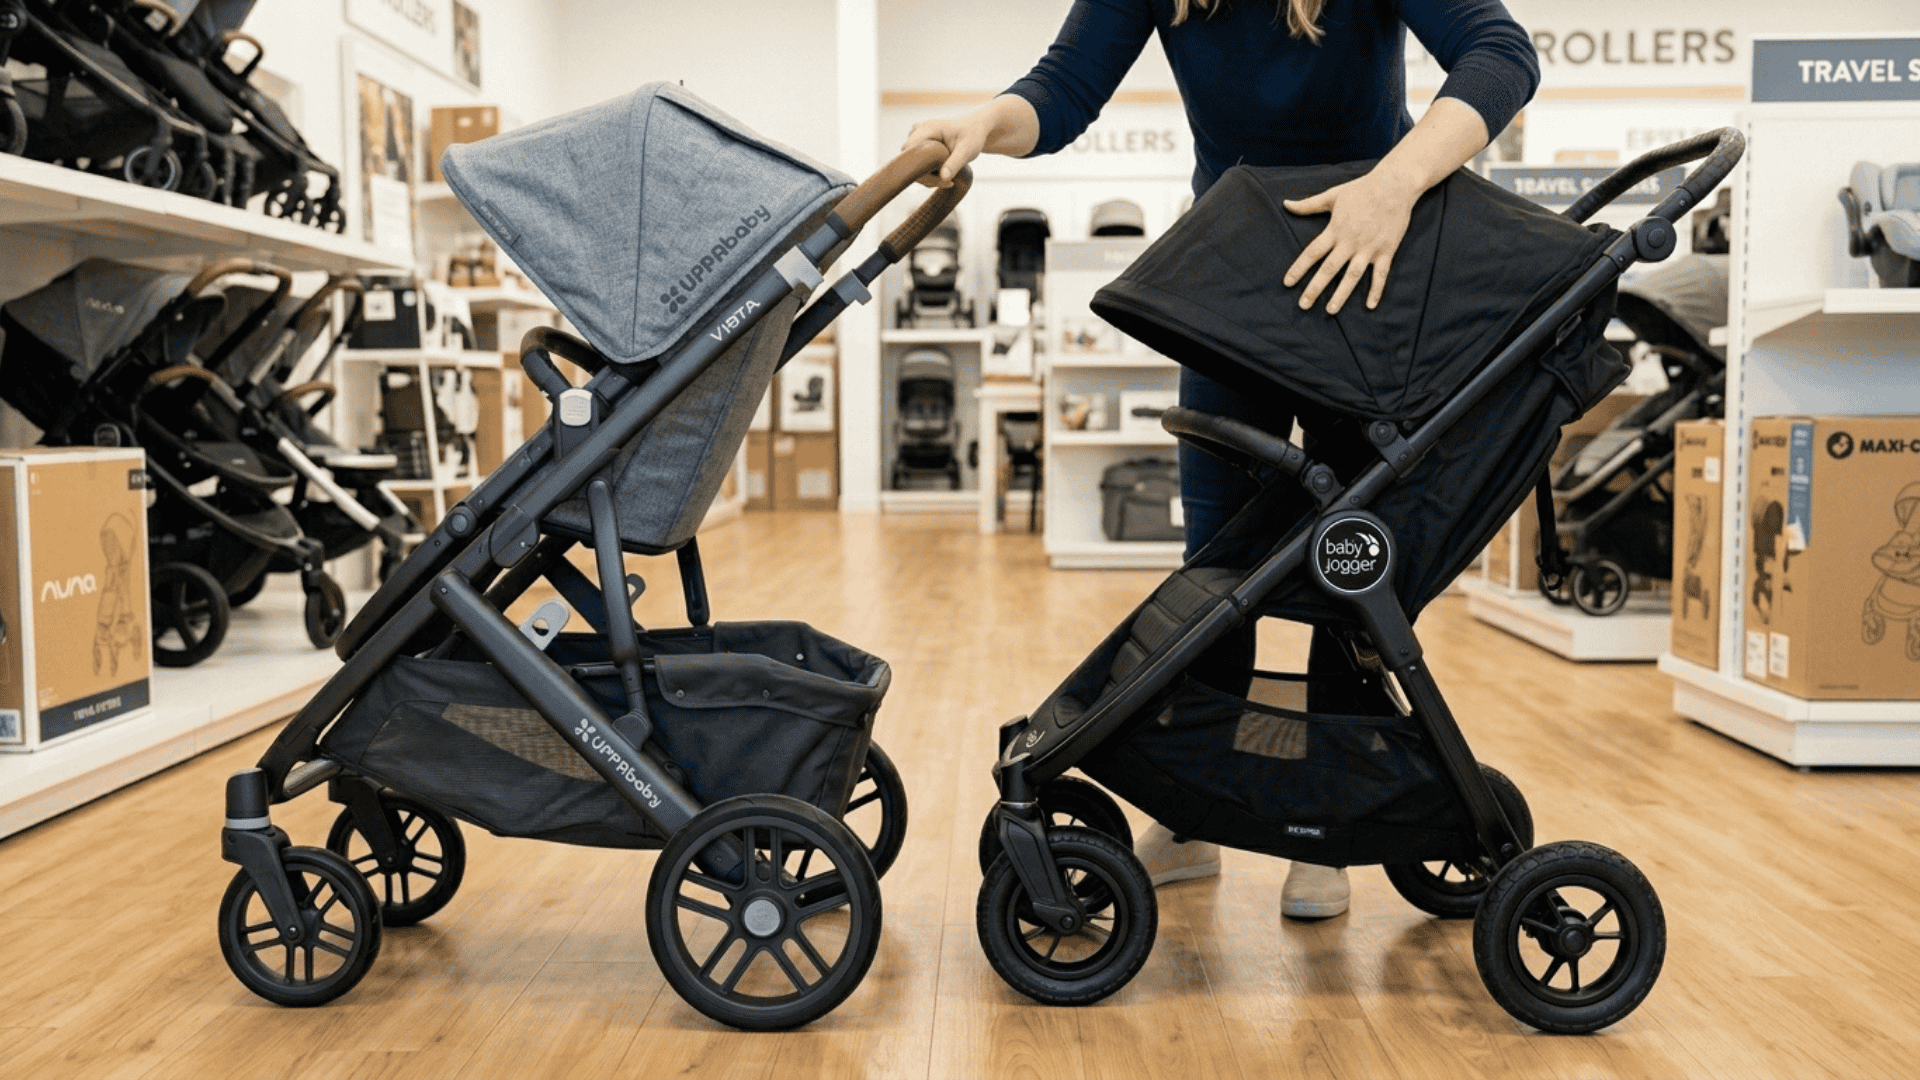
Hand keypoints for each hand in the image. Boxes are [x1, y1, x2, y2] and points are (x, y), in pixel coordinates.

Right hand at [902, 96, 1038, 187]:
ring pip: (912, 163)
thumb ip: (955, 163)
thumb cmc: (972, 135)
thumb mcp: (967, 149)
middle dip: (924, 174)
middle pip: (908, 158)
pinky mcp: (920, 145)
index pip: (908, 149)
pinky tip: (943, 176)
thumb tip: (943, 178)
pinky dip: (927, 173)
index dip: (916, 166)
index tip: (937, 178)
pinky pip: (917, 163)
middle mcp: (919, 132)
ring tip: (948, 180)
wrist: (975, 128)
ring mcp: (918, 138)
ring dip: (926, 176)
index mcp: (928, 129)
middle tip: (946, 182)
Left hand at [1281, 167, 1421, 313]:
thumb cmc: (1361, 189)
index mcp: (1335, 230)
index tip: (1287, 283)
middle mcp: (1350, 242)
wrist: (1394, 185)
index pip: (1312, 253)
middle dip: (1314, 289)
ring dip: (1341, 295)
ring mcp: (1369, 248)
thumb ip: (1308, 204)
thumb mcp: (1332, 195)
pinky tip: (1370, 306)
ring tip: (1330, 311)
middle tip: (1303, 305)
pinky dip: (1376, 290)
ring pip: (1352, 276)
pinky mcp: (1386, 251)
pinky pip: (1380, 275)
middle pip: (1329, 269)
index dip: (1299, 269)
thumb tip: (1285, 204)